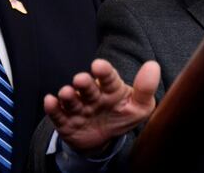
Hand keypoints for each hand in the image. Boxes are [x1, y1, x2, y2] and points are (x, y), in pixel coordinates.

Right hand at [43, 59, 159, 154]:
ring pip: (71, 100)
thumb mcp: (139, 107)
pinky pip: (58, 115)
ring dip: (67, 95)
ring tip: (66, 93)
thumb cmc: (121, 115)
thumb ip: (146, 89)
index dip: (104, 71)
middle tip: (81, 79)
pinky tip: (50, 101)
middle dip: (84, 83)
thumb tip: (153, 66)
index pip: (108, 78)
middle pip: (87, 88)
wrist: (101, 138)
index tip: (99, 65)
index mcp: (110, 89)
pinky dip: (53, 109)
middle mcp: (92, 95)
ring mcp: (78, 108)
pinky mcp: (66, 122)